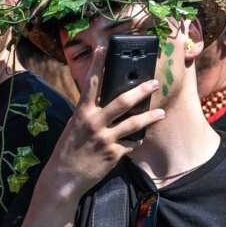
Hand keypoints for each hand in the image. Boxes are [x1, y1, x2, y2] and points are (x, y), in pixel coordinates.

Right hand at [40, 46, 164, 198]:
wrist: (63, 178)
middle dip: (141, 90)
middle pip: (123, 101)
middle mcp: (94, 122)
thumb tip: (105, 102)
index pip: (91, 83)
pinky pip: (131, 144)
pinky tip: (140, 138)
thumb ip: (89, 113)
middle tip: (154, 83)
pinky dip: (137, 140)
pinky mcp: (113, 154)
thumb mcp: (75, 126)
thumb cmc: (69, 150)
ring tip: (161, 113)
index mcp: (82, 112)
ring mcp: (105, 138)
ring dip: (150, 117)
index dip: (98, 64)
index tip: (104, 48)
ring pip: (134, 123)